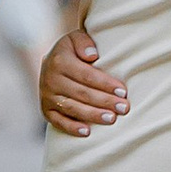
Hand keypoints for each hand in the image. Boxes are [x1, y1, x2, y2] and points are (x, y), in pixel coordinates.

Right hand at [39, 24, 125, 138]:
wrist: (52, 62)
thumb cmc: (72, 51)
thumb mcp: (76, 38)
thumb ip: (84, 42)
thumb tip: (92, 55)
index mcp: (59, 61)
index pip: (87, 75)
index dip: (106, 84)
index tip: (123, 92)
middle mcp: (50, 79)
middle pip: (82, 94)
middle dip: (105, 102)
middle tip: (124, 108)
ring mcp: (47, 96)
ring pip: (72, 108)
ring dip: (93, 115)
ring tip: (112, 119)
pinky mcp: (46, 110)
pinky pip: (58, 121)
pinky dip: (72, 128)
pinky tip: (87, 132)